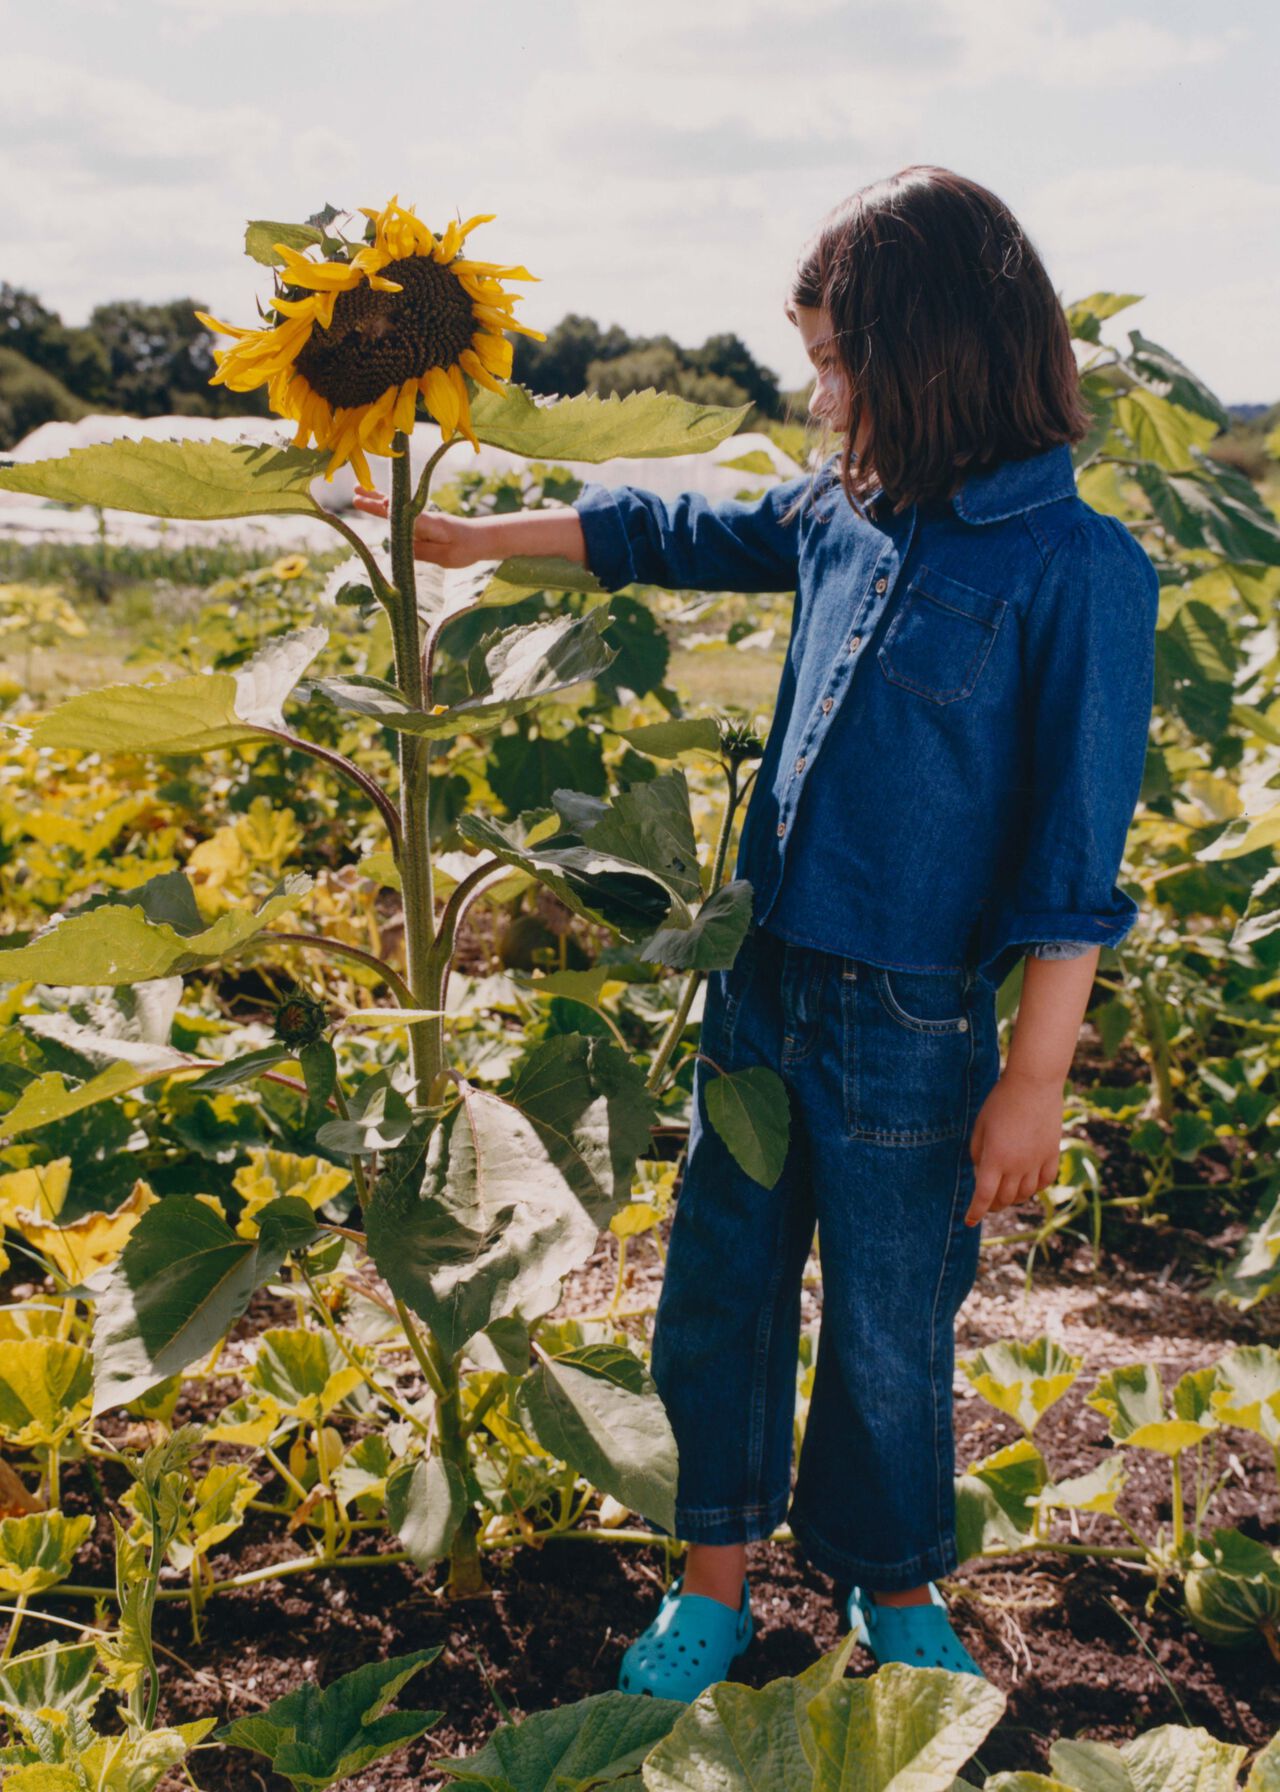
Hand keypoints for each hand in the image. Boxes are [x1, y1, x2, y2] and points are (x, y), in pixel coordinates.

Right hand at [352, 486, 498, 566]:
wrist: (483, 539)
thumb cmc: (466, 548)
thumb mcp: (445, 556)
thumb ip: (421, 551)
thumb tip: (398, 546)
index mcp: (427, 524)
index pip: (402, 516)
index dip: (389, 510)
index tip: (377, 501)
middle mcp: (421, 518)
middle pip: (393, 508)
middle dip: (374, 502)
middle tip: (354, 496)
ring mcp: (422, 519)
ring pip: (394, 509)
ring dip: (376, 501)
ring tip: (358, 494)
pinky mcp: (424, 524)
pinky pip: (400, 516)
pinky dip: (386, 510)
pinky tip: (379, 508)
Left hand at [964, 1068, 1063, 1227]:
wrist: (1033, 1084)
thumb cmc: (1000, 1102)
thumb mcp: (980, 1126)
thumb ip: (978, 1152)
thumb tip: (981, 1172)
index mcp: (995, 1159)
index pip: (984, 1196)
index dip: (975, 1211)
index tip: (969, 1221)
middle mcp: (1017, 1165)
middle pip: (1005, 1198)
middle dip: (993, 1205)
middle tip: (987, 1205)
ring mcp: (1037, 1161)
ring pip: (1025, 1193)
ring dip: (1013, 1198)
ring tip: (1006, 1195)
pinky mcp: (1052, 1154)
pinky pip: (1045, 1181)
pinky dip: (1035, 1188)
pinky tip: (1028, 1185)